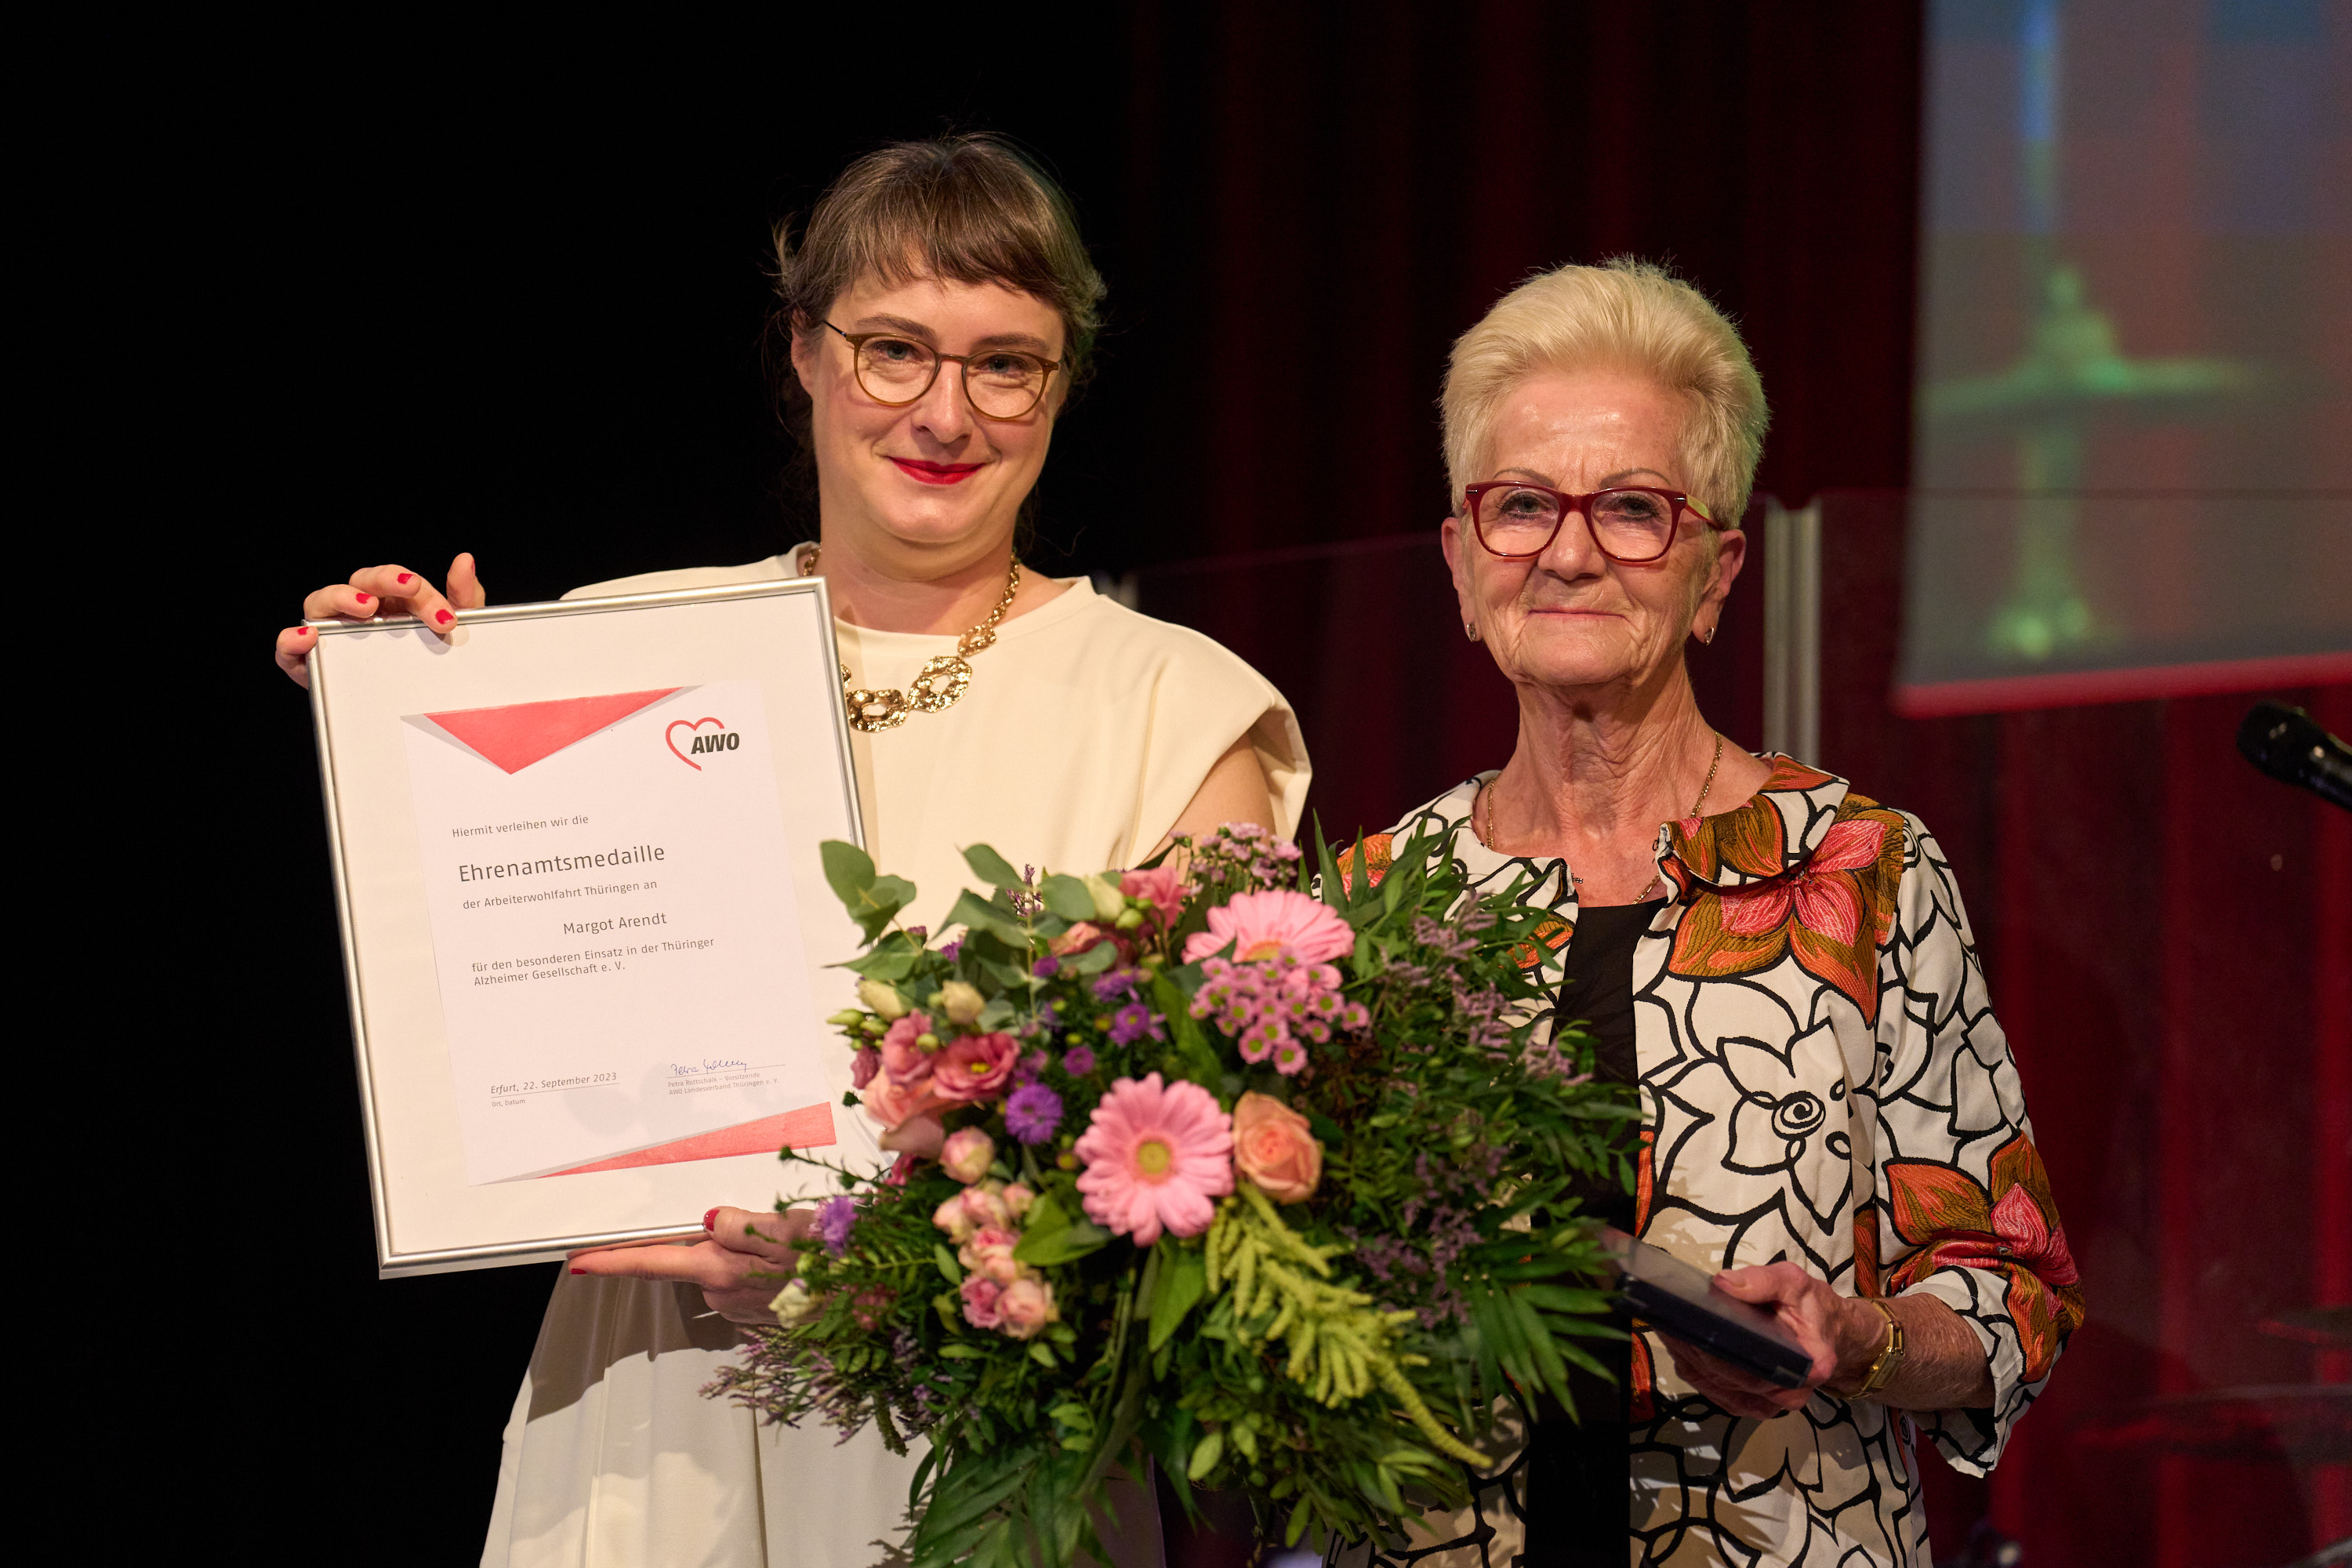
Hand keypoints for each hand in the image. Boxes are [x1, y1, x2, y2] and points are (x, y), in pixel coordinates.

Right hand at [274, 553, 485, 687]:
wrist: (412, 708)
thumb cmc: (428, 659)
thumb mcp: (451, 630)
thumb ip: (462, 597)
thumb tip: (464, 560)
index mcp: (389, 601)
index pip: (399, 582)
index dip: (422, 592)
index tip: (447, 617)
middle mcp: (355, 610)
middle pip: (360, 582)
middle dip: (385, 580)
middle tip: (410, 587)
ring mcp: (330, 633)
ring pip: (320, 602)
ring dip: (340, 598)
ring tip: (365, 606)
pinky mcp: (309, 663)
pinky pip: (288, 649)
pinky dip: (291, 641)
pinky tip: (308, 638)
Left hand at [568, 1205, 816, 1324]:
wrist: (869, 1300)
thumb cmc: (833, 1258)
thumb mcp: (787, 1226)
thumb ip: (740, 1223)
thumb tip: (709, 1220)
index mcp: (721, 1268)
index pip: (652, 1263)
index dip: (612, 1262)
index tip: (579, 1261)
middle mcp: (723, 1294)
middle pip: (692, 1260)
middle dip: (709, 1240)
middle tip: (754, 1223)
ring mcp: (741, 1309)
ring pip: (720, 1270)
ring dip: (738, 1254)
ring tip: (783, 1239)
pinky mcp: (759, 1315)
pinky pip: (743, 1283)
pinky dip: (756, 1269)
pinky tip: (787, 1261)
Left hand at [1655, 1260, 1879, 1417]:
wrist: (1829, 1334)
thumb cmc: (1811, 1306)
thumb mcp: (1794, 1282)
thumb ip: (1762, 1282)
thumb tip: (1721, 1283)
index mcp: (1808, 1365)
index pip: (1755, 1364)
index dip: (1718, 1349)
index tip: (1687, 1328)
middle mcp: (1790, 1394)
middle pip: (1732, 1379)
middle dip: (1695, 1353)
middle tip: (1666, 1324)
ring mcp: (1772, 1405)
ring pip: (1720, 1389)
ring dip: (1690, 1363)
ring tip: (1667, 1333)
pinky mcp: (1756, 1405)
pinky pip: (1720, 1395)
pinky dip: (1697, 1374)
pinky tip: (1679, 1352)